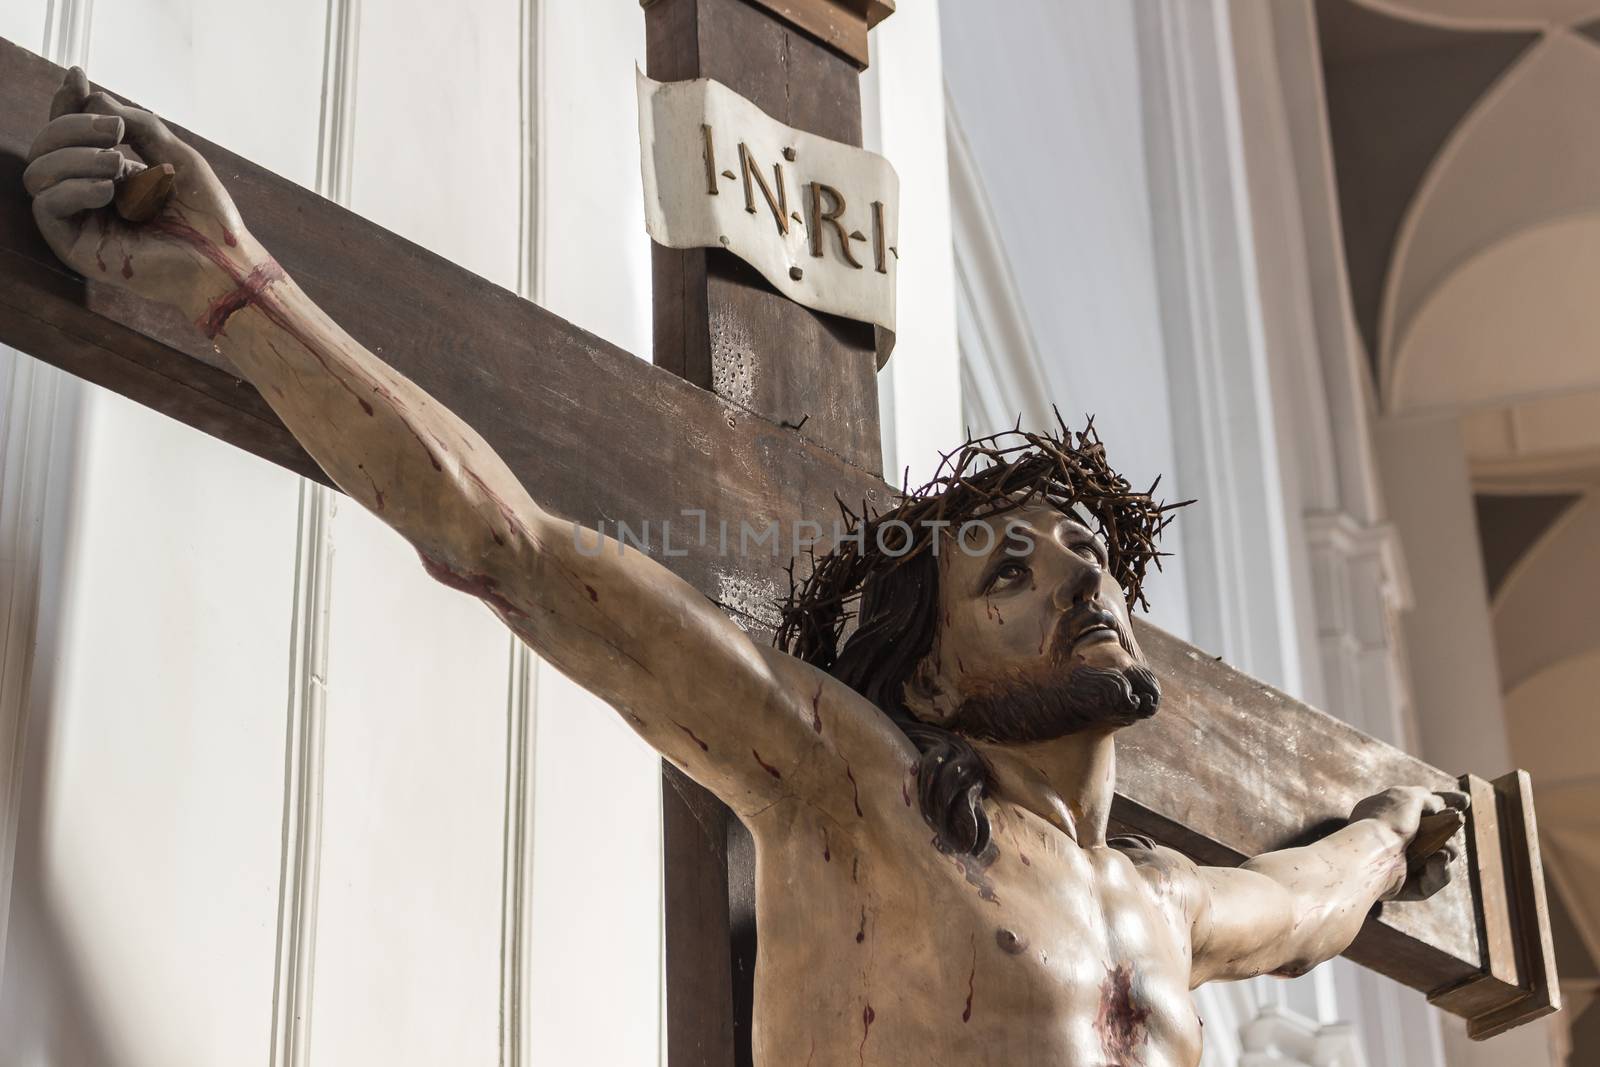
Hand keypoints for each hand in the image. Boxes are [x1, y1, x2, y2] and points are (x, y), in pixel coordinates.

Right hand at [26, 67, 260, 313]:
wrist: (223, 262)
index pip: (71, 133)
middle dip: (74, 127)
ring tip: (117, 163)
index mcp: (109, 173)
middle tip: (116, 133)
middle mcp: (88, 193)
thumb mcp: (176, 158)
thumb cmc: (208, 217)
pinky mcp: (74, 246)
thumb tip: (94, 97)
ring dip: (73, 157)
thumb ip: (140, 126)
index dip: (68, 102)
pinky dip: (72, 189)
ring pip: (38, 172)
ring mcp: (79, 219)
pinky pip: (46, 206)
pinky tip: (107, 190)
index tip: (78, 76)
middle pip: (46, 146)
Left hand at [1350, 786, 1468, 901]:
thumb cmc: (1388, 821)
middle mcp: (1392, 837)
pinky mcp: (1406, 886)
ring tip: (1444, 847)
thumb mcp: (1408, 796)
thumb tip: (1442, 810)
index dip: (1443, 803)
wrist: (1373, 851)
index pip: (1419, 806)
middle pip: (1436, 834)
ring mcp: (1399, 862)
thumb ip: (1428, 799)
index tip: (1465, 801)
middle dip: (1451, 829)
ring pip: (1441, 856)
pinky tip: (1438, 859)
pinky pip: (1434, 878)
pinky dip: (1440, 869)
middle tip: (1458, 822)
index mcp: (1386, 813)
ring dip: (1449, 849)